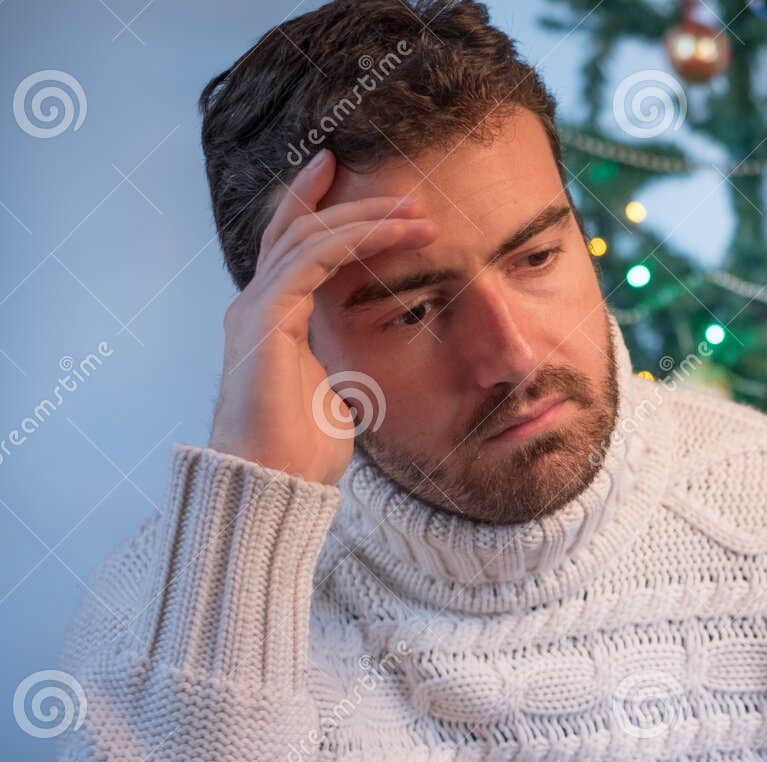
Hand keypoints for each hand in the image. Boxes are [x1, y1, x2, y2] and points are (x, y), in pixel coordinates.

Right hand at [208, 149, 436, 485]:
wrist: (275, 484)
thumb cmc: (303, 451)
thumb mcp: (338, 394)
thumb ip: (345, 363)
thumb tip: (370, 360)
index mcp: (275, 319)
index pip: (296, 248)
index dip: (323, 210)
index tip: (354, 179)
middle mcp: (259, 305)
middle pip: (298, 229)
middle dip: (351, 204)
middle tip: (407, 193)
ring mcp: (256, 309)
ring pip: (308, 238)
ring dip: (366, 220)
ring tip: (416, 213)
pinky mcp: (264, 319)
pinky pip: (310, 261)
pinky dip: (352, 240)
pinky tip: (390, 232)